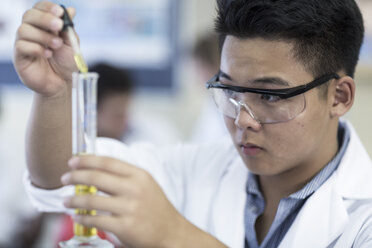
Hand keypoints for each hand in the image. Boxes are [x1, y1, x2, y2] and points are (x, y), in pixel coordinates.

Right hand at [14, 1, 76, 96]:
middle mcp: (32, 31)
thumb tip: (70, 10)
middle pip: (29, 15)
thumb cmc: (66, 63)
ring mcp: (24, 43)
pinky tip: (48, 54)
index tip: (59, 12)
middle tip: (58, 26)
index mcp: (44, 25)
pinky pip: (21, 46)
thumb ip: (68, 28)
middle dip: (45, 19)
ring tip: (56, 46)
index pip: (39, 8)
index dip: (48, 7)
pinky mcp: (20, 57)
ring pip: (23, 30)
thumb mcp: (71, 44)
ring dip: (43, 36)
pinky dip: (36, 48)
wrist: (63, 83)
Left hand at [61, 155, 186, 247]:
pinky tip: (77, 216)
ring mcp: (130, 208)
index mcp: (139, 175)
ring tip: (66, 200)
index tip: (73, 161)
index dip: (87, 160)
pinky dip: (82, 218)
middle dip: (76, 176)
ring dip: (74, 200)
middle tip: (65, 179)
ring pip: (92, 200)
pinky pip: (96, 220)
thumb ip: (125, 176)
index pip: (108, 162)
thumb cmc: (156, 207)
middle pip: (96, 177)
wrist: (171, 232)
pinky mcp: (125, 226)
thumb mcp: (146, 184)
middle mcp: (135, 189)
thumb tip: (95, 170)